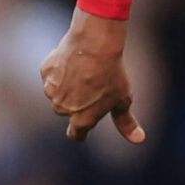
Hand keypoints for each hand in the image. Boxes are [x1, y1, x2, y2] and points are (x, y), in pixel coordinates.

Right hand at [40, 9, 145, 142]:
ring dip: (68, 85)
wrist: (94, 44)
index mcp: (81, 119)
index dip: (81, 132)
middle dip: (78, 102)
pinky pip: (53, 74)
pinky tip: (74, 59)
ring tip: (85, 70)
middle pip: (69, 111)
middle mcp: (62, 109)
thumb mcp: (123, 100)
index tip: (84, 129)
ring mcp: (50, 90)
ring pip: (59, 92)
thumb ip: (126, 122)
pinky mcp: (45, 72)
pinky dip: (61, 69)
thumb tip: (139, 139)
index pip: (76, 134)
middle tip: (94, 84)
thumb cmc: (112, 74)